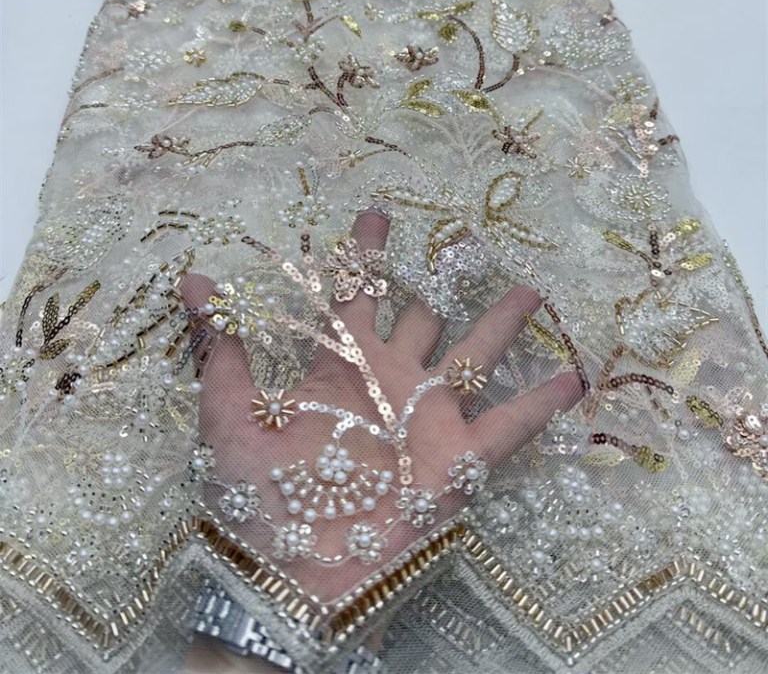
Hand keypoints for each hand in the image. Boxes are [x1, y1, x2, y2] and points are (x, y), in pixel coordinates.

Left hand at [180, 209, 583, 600]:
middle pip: (424, 317)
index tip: (376, 214)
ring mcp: (426, 419)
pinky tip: (574, 379)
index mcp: (338, 366)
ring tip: (531, 291)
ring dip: (501, 325)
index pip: (354, 293)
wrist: (288, 577)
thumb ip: (220, 344)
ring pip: (474, 357)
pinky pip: (509, 427)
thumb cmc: (254, 495)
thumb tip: (191, 278)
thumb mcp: (228, 412)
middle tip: (469, 241)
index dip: (364, 254)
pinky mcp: (456, 461)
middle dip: (445, 281)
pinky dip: (541, 404)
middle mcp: (389, 382)